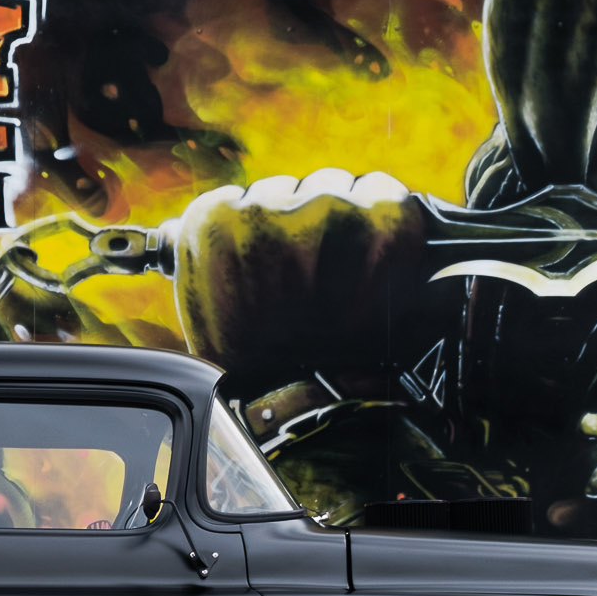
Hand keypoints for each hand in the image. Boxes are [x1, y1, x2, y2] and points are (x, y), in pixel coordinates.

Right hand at [172, 169, 429, 389]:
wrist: (310, 406)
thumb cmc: (255, 367)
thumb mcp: (207, 307)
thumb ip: (214, 256)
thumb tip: (228, 222)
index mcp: (210, 223)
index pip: (243, 200)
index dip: (266, 233)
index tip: (276, 264)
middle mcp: (264, 205)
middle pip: (295, 189)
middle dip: (307, 227)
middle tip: (314, 280)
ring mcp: (326, 207)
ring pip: (341, 189)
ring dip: (348, 224)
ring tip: (348, 279)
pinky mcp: (381, 217)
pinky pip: (389, 198)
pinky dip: (389, 229)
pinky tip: (378, 269)